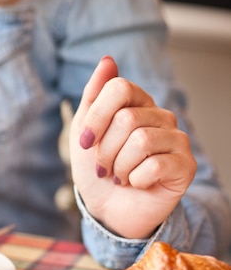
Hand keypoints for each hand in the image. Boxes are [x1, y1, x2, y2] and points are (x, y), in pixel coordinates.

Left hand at [69, 56, 196, 237]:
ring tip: (120, 176)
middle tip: (105, 167)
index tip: (85, 142)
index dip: (96, 117)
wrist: (109, 210)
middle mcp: (160, 116)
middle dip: (105, 150)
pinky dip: (136, 180)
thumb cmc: (96, 169)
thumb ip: (94, 95)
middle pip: (126, 118)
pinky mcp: (186, 166)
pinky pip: (155, 165)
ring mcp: (176, 139)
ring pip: (140, 141)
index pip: (119, 88)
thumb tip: (108, 59)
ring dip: (119, 167)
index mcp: (136, 103)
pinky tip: (138, 184)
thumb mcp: (84, 131)